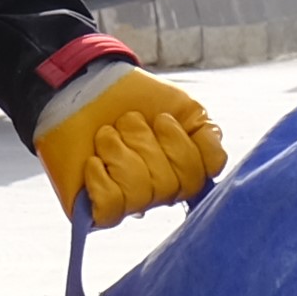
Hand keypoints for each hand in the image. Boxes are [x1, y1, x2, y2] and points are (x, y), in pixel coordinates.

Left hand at [31, 62, 226, 224]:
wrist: (80, 86)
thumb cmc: (129, 96)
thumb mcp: (180, 106)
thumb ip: (207, 135)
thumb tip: (216, 167)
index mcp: (185, 165)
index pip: (205, 173)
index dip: (185, 145)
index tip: (164, 119)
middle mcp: (162, 189)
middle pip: (174, 184)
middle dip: (147, 142)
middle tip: (128, 121)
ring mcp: (130, 201)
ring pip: (142, 192)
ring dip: (120, 151)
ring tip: (106, 134)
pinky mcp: (97, 209)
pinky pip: (112, 204)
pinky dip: (100, 176)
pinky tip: (94, 159)